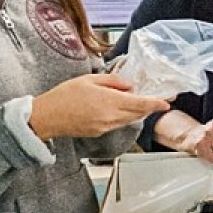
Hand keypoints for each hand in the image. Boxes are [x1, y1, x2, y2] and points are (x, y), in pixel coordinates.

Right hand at [31, 73, 169, 140]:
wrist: (47, 117)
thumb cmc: (64, 96)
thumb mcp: (89, 80)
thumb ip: (112, 82)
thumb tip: (128, 86)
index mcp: (109, 102)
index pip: (140, 104)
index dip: (155, 104)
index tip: (165, 102)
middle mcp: (110, 117)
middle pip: (138, 114)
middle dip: (149, 108)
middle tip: (157, 101)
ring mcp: (105, 127)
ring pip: (129, 120)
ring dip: (137, 113)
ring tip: (140, 103)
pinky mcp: (99, 132)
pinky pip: (118, 124)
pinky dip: (124, 117)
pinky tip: (121, 110)